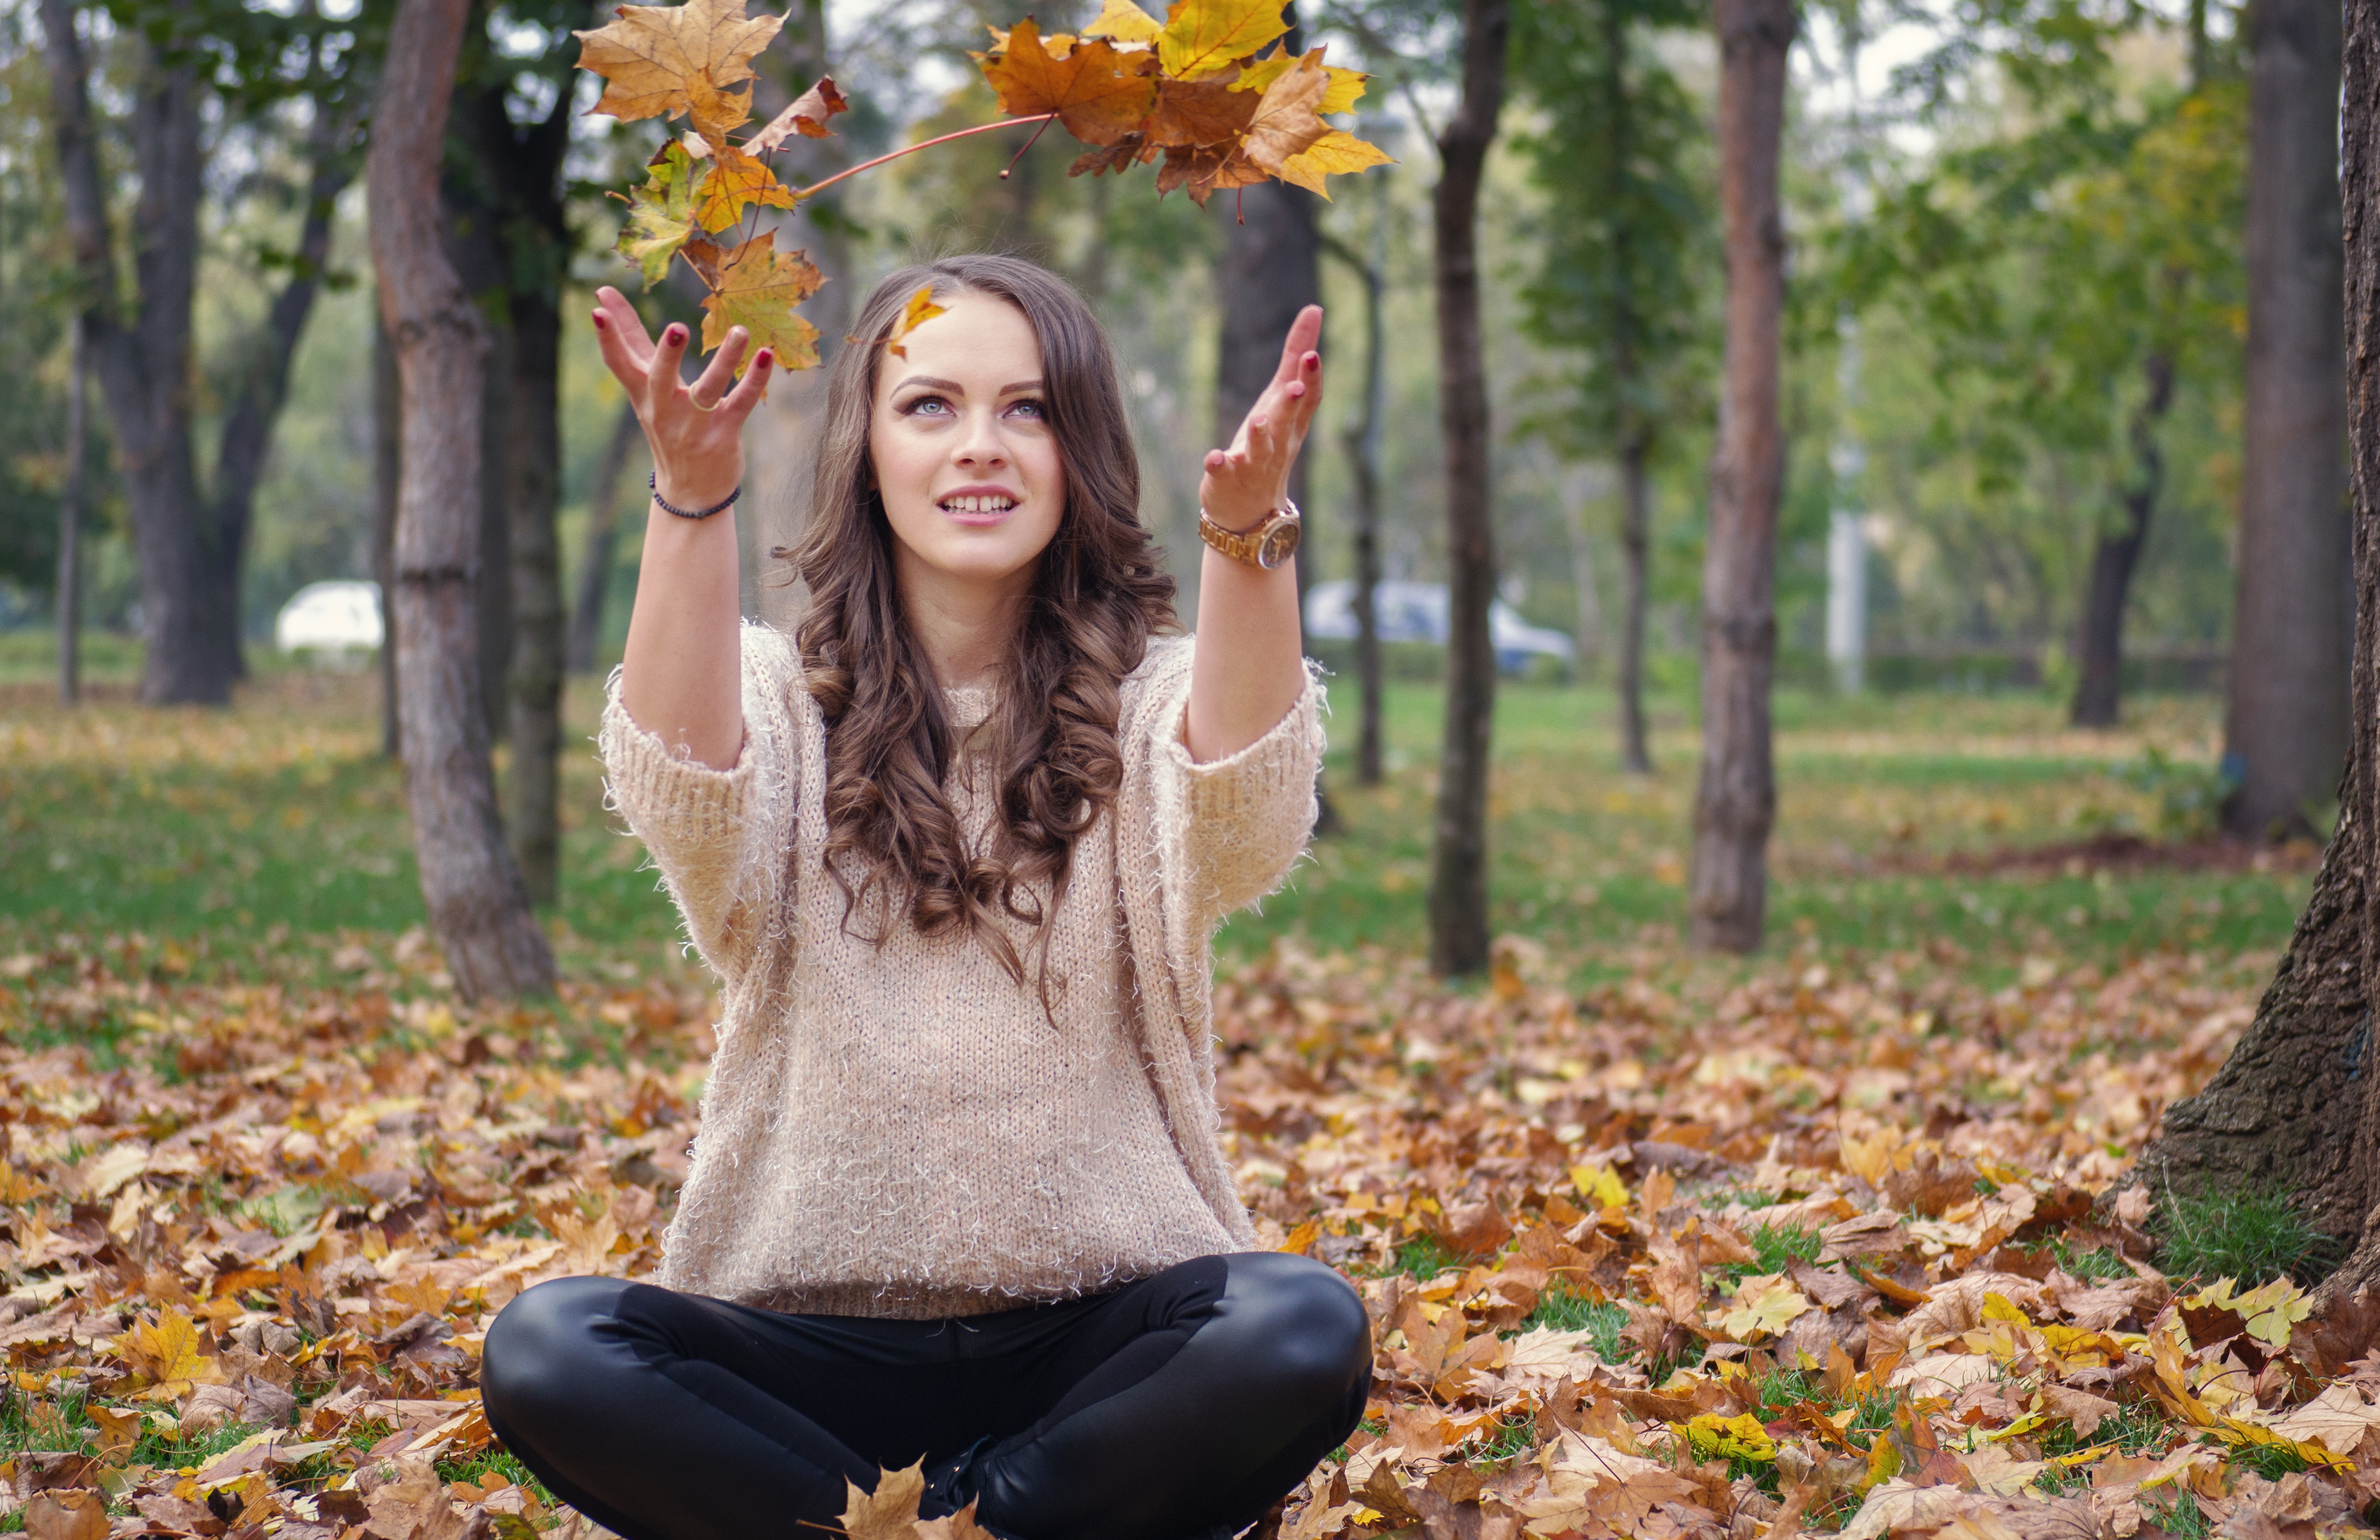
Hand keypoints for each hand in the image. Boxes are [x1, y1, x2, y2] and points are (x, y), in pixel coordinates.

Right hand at [591, 286, 773, 507]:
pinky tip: (766, 355)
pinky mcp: (722, 435)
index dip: (608, 338)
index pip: (619, 364)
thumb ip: (629, 342)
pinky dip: (755, 380)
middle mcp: (664, 410)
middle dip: (667, 355)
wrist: (689, 491)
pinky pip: (740, 403)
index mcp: (642, 394)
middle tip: (676, 327)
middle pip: (660, 379)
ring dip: (725, 360)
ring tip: (740, 331)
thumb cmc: (666, 424)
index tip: (597, 309)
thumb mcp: (644, 388)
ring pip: (708, 390)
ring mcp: (694, 425)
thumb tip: (601, 295)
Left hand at [1200, 304, 1322, 530]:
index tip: (1312, 354)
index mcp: (1292, 425)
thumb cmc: (1268, 444)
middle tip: (1293, 386)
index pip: (1308, 401)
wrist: (1251, 511)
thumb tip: (1314, 309)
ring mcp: (1253, 465)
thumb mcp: (1282, 399)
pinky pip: (1223, 473)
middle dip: (1290, 405)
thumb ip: (1295, 357)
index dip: (1311, 380)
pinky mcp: (1227, 480)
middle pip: (1286, 424)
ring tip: (1258, 420)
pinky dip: (1219, 465)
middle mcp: (1277, 445)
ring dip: (1260, 436)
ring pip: (1260, 451)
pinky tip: (1213, 457)